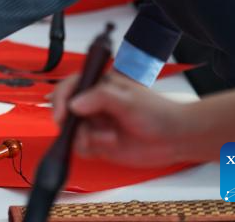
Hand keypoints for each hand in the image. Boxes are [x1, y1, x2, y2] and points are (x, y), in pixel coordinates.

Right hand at [51, 71, 189, 166]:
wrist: (174, 138)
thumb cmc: (156, 112)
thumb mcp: (128, 100)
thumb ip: (99, 98)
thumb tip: (73, 105)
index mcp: (98, 86)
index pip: (69, 87)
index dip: (60, 99)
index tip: (61, 114)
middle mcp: (92, 104)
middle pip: (64, 111)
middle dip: (70, 123)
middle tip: (81, 132)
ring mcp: (94, 124)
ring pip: (71, 131)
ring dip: (83, 138)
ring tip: (106, 139)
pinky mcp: (98, 142)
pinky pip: (80, 147)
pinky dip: (89, 148)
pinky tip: (108, 145)